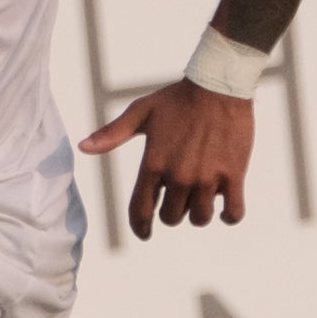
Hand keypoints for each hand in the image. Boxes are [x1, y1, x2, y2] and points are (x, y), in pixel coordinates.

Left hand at [78, 80, 253, 237]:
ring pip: (199, 218)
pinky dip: (228, 218)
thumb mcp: (141, 113)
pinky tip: (224, 212)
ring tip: (199, 199)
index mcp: (154, 164)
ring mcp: (207, 178)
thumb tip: (83, 147)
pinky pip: (233, 213)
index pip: (141, 210)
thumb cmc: (177, 99)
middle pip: (171, 217)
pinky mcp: (233, 176)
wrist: (218, 84)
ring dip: (197, 213)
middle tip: (177, 198)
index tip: (144, 233)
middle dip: (171, 212)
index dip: (140, 226)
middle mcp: (179, 176)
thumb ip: (112, 134)